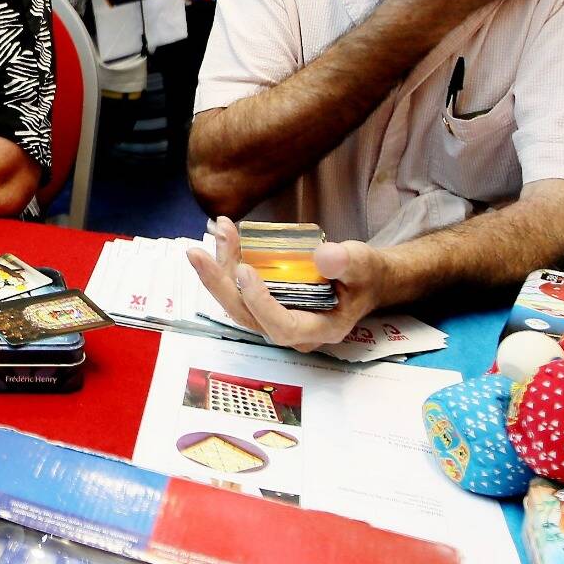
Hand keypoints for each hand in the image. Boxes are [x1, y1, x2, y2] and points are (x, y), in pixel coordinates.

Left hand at [185, 217, 393, 353]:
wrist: (362, 279)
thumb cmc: (364, 275)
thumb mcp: (363, 264)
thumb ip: (347, 263)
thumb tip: (324, 256)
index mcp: (319, 329)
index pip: (281, 326)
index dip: (259, 302)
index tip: (245, 270)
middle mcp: (291, 331)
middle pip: (246, 315)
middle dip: (220, 283)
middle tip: (199, 253)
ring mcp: (274, 318)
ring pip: (237, 301)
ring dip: (220, 267)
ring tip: (218, 231)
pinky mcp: (263, 303)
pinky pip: (239, 288)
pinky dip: (228, 261)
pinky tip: (225, 234)